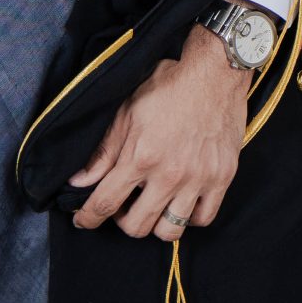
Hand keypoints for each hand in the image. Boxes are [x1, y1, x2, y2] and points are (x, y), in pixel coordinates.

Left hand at [69, 25, 247, 238]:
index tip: (83, 220)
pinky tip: (181, 202)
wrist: (215, 72)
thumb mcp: (127, 112)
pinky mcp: (222, 177)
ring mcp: (199, 179)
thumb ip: (104, 151)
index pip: (105, 203)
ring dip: (154, 224)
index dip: (88, 218)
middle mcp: (170, 174)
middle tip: (123, 205)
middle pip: (137, 226)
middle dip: (122, 221)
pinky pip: (203, 218)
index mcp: (142, 156)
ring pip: (170, 230)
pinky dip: (189, 218)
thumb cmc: (169, 87)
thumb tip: (79, 181)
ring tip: (152, 206)